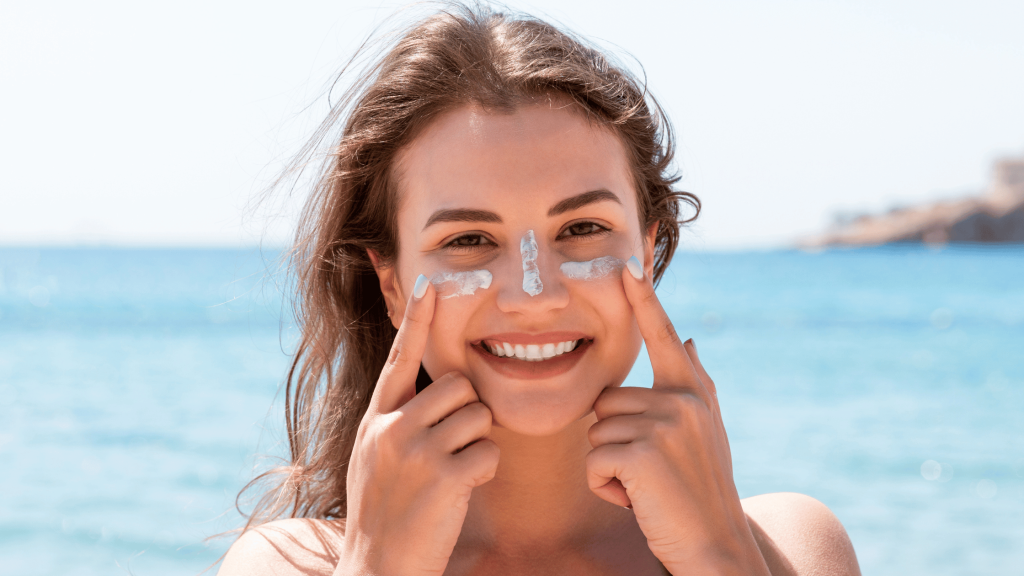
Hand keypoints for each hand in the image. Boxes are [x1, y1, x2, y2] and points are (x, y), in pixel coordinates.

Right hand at [337, 275, 499, 575]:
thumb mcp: (374, 457)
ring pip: (478, 416)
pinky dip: (484, 471)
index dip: (418, 319)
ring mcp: (416, 452)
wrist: (377, 567)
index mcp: (376, 419)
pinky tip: (462, 489)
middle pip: (457, 386)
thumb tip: (436, 393)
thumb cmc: (384, 512)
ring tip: (453, 472)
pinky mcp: (444, 477)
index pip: (400, 358)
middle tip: (454, 446)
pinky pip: (488, 452)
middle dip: (468, 412)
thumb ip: (397, 421)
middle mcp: (392, 427)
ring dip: (477, 443)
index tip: (432, 283)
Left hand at [585, 258, 769, 574]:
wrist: (714, 547)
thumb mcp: (706, 433)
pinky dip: (604, 488)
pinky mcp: (643, 452)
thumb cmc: (701, 491)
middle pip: (606, 401)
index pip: (664, 337)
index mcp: (692, 392)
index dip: (645, 301)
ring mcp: (664, 424)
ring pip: (596, 433)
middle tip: (650, 472)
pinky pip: (594, 461)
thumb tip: (691, 341)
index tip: (630, 264)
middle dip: (614, 442)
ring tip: (647, 487)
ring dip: (608, 468)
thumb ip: (695, 384)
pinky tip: (637, 501)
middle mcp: (681, 400)